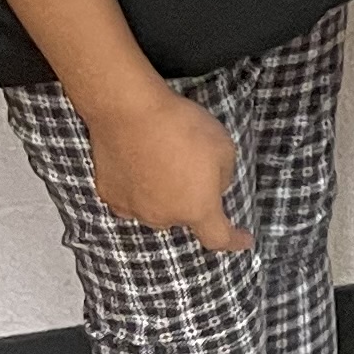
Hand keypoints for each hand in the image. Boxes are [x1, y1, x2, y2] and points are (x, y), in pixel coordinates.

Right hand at [83, 86, 248, 253]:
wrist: (130, 112)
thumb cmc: (182, 127)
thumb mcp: (224, 148)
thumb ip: (223, 177)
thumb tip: (211, 188)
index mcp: (197, 209)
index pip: (218, 237)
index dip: (234, 241)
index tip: (244, 241)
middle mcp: (163, 217)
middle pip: (184, 217)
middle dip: (193, 200)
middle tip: (193, 168)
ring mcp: (132, 208)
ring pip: (157, 209)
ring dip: (165, 194)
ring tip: (165, 160)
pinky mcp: (109, 193)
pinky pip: (131, 198)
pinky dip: (139, 188)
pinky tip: (140, 165)